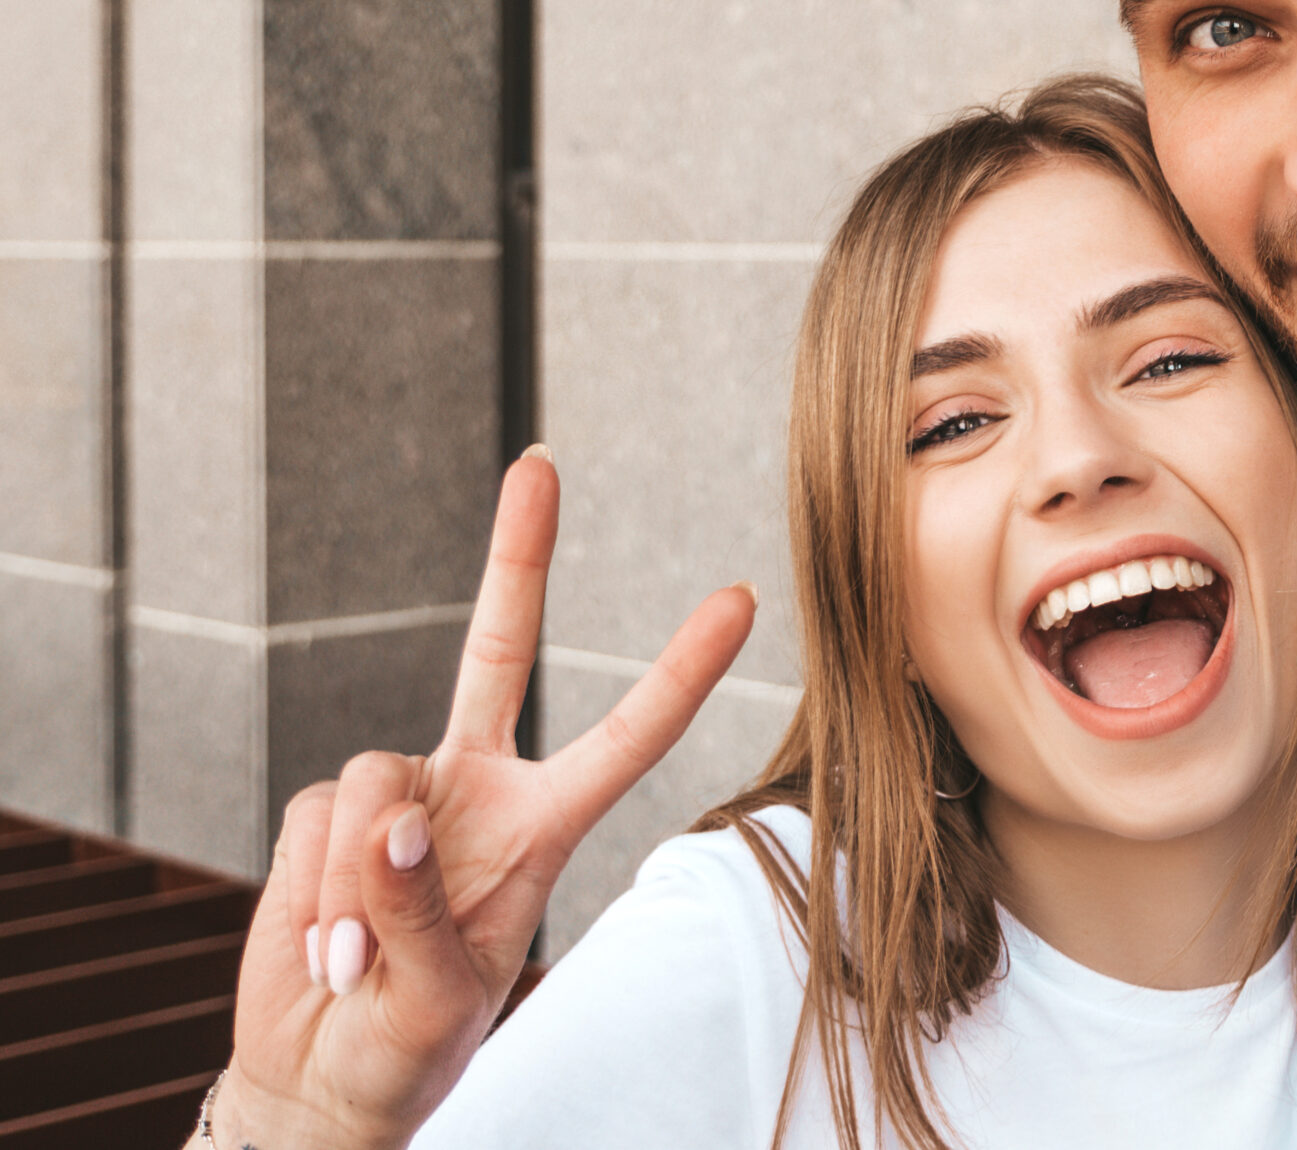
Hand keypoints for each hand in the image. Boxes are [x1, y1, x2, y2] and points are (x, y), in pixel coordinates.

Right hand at [211, 449, 758, 1148]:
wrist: (321, 1078)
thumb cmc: (410, 1046)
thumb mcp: (442, 998)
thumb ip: (419, 908)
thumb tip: (389, 817)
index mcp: (542, 826)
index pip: (627, 736)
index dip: (679, 670)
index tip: (740, 598)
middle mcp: (475, 788)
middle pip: (498, 650)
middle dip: (518, 553)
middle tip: (540, 463)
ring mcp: (397, 795)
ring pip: (373, 783)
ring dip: (357, 886)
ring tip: (362, 962)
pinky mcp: (319, 814)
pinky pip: (313, 821)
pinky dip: (312, 896)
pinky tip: (324, 950)